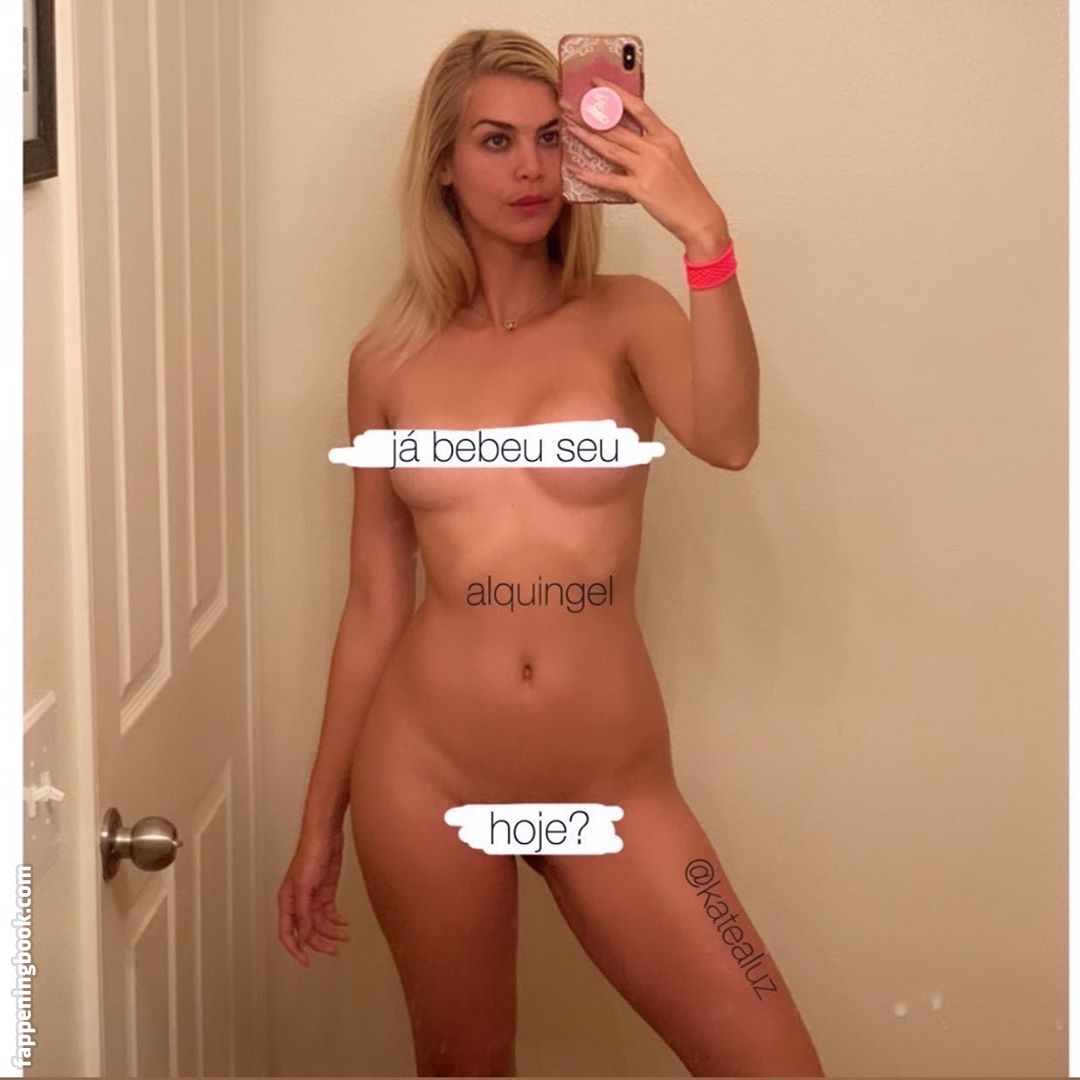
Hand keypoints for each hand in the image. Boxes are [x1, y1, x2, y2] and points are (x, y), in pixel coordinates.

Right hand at [277, 826, 349, 965]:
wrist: (326, 835)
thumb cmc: (310, 855)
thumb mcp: (305, 887)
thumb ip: (304, 913)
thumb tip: (305, 936)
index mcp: (287, 902)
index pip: (287, 933)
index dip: (295, 949)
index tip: (306, 962)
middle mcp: (299, 902)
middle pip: (307, 931)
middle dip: (320, 942)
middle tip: (335, 950)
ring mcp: (313, 897)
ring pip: (320, 923)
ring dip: (331, 932)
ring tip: (344, 936)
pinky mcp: (326, 891)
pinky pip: (329, 912)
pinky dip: (336, 920)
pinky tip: (344, 923)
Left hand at [560, 75, 730, 253]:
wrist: (698, 216)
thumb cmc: (686, 191)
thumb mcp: (673, 158)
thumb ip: (652, 145)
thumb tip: (629, 137)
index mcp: (665, 137)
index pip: (637, 107)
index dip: (615, 93)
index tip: (598, 84)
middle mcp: (655, 148)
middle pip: (616, 126)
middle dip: (589, 115)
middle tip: (569, 107)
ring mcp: (647, 167)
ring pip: (609, 147)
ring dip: (585, 136)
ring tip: (568, 127)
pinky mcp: (639, 188)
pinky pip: (609, 179)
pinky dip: (590, 175)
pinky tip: (576, 169)